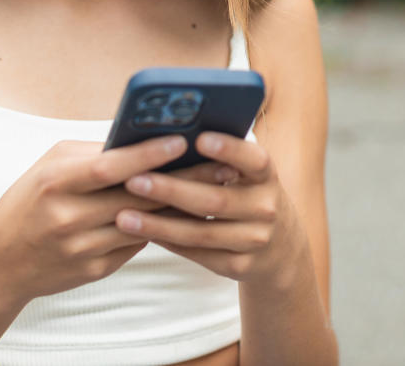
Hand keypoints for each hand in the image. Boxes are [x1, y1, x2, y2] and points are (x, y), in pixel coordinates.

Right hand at [0, 136, 232, 306]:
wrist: (0, 263)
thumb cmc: (29, 201)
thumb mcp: (50, 167)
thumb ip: (93, 153)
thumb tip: (143, 139)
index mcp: (56, 183)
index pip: (109, 167)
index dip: (147, 154)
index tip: (182, 140)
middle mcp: (68, 218)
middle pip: (137, 197)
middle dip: (183, 180)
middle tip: (221, 164)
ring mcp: (82, 249)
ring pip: (144, 224)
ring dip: (181, 205)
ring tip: (216, 186)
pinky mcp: (95, 270)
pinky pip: (137, 244)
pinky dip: (160, 227)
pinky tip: (187, 213)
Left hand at [114, 132, 303, 284]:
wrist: (280, 247)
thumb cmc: (248, 195)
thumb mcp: (248, 175)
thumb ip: (220, 160)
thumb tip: (166, 140)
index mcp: (267, 176)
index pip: (253, 159)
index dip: (229, 149)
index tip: (198, 138)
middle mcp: (266, 207)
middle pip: (214, 200)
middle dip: (170, 190)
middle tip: (133, 180)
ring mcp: (255, 240)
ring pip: (200, 232)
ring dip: (158, 224)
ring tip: (123, 215)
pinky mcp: (240, 265)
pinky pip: (198, 253)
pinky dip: (168, 242)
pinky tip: (143, 232)